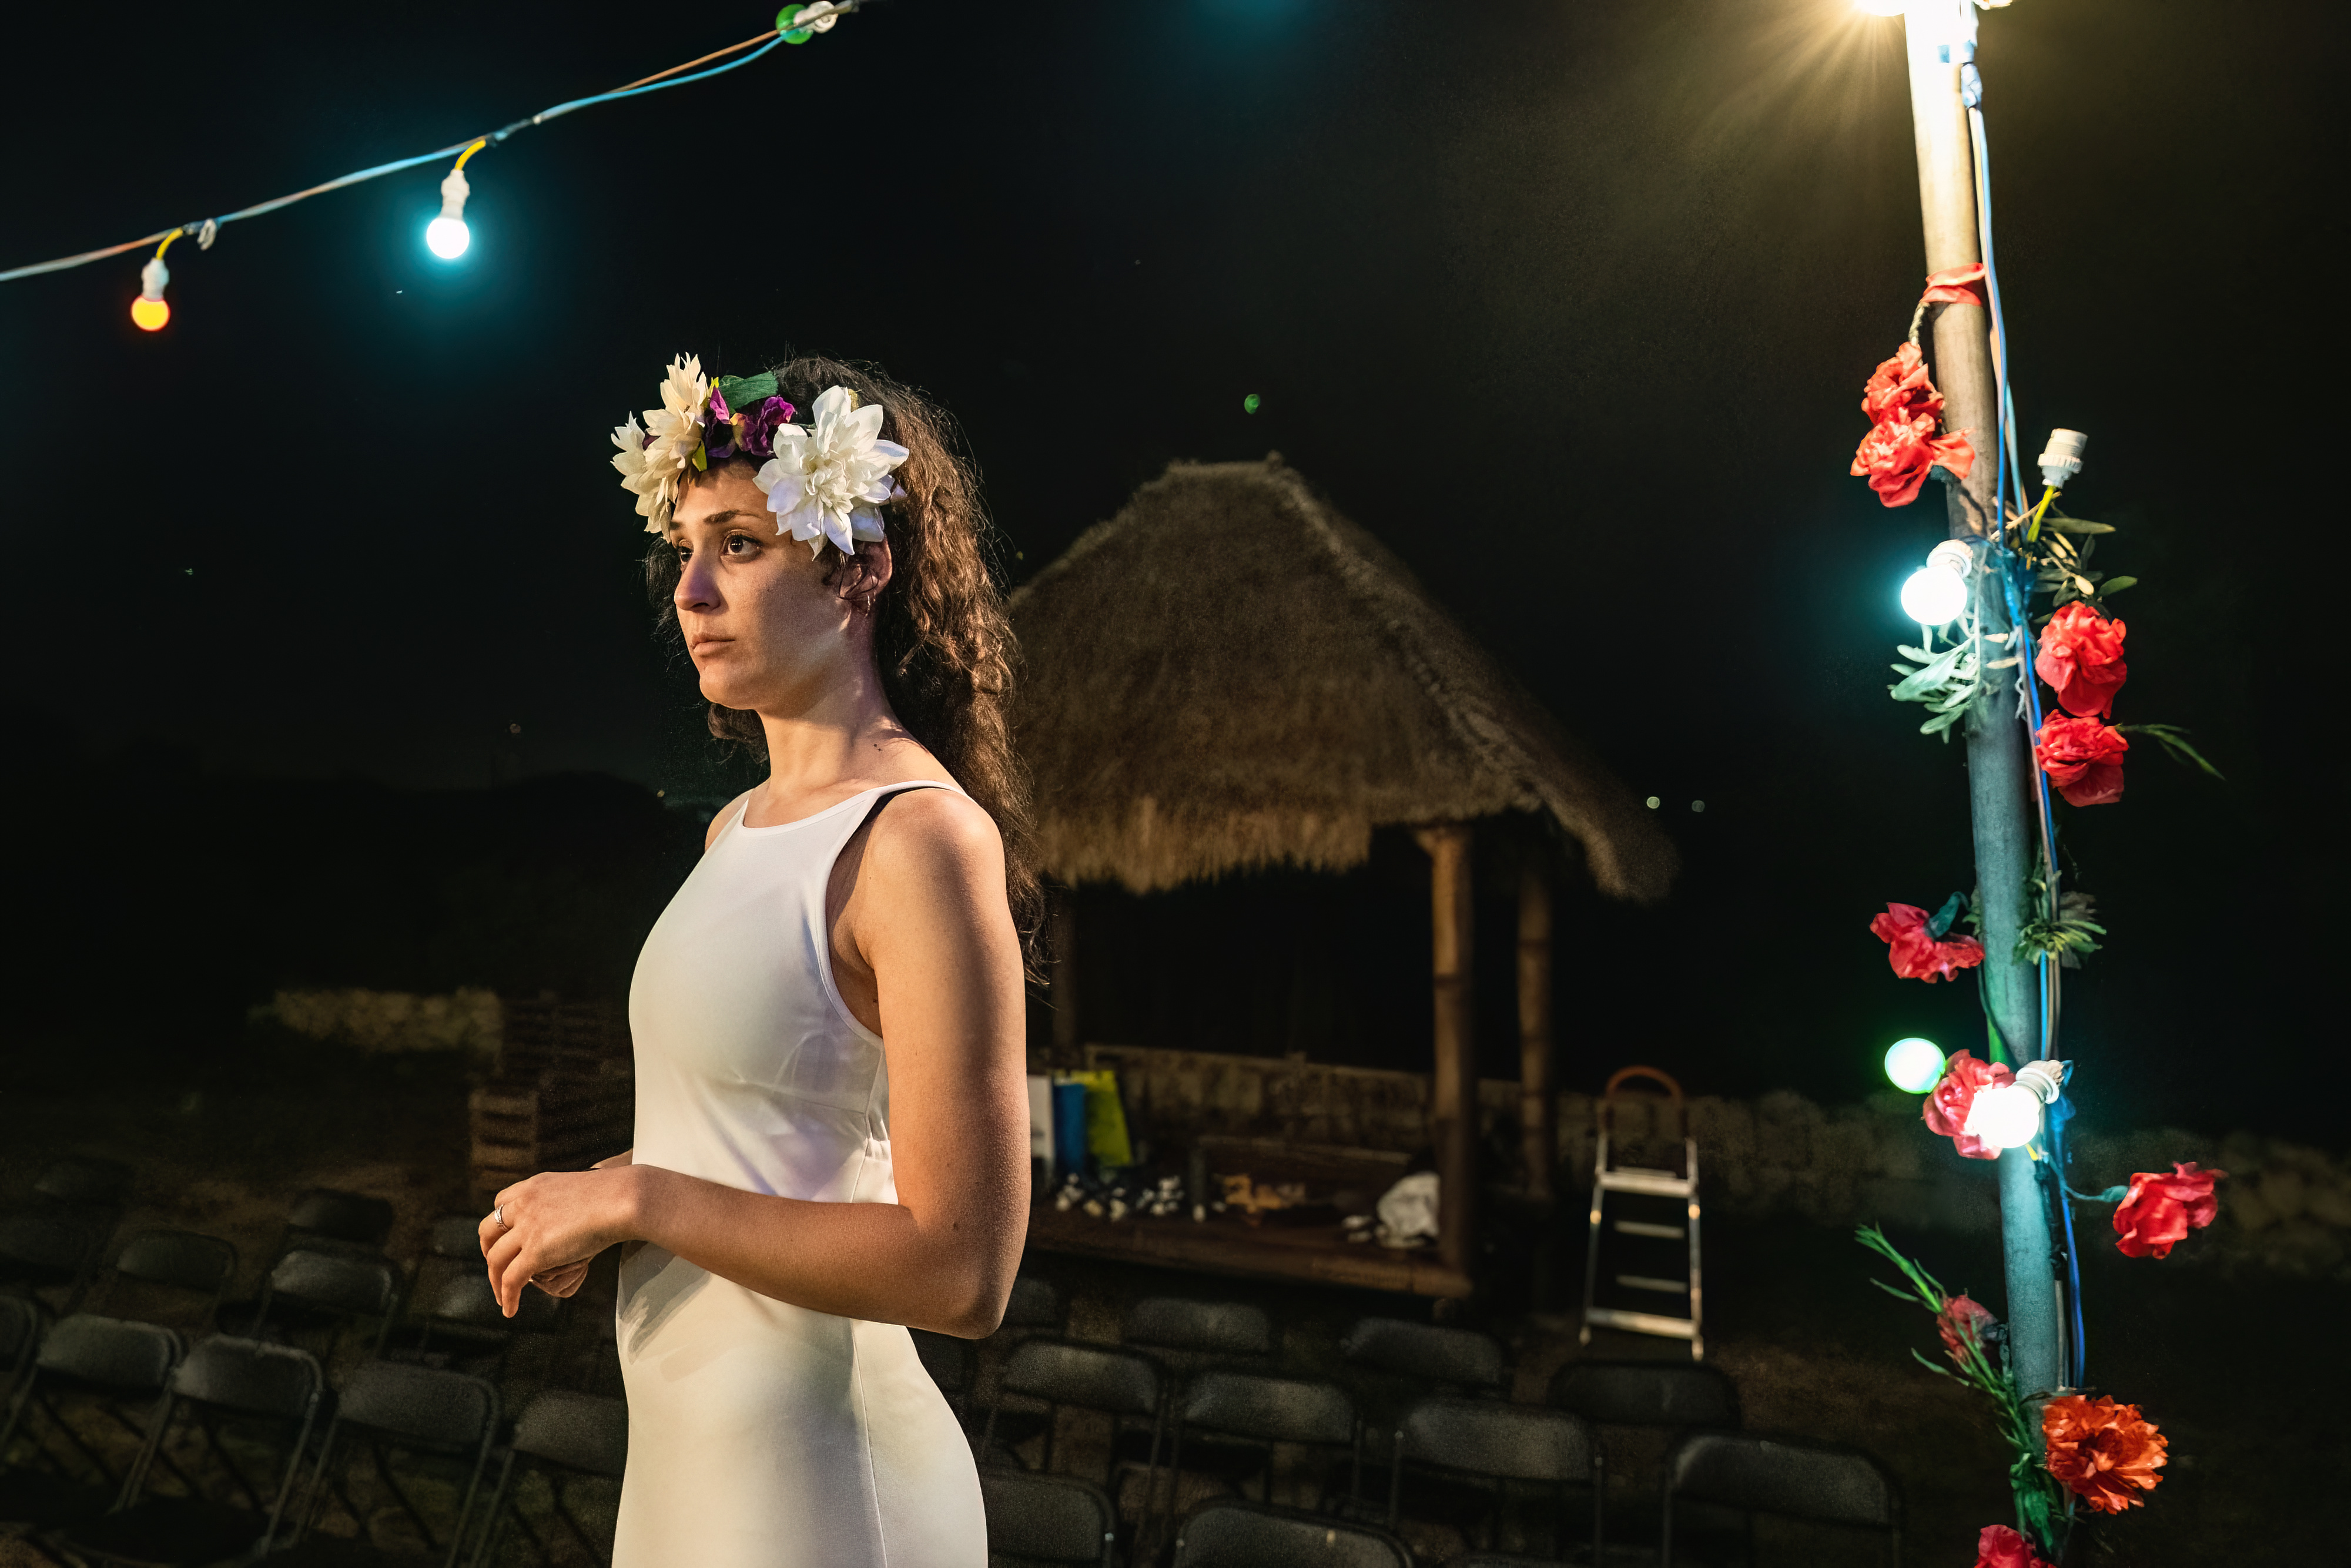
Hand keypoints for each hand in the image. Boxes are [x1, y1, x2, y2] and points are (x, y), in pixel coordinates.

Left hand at [480, 1167, 641, 1317]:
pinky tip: (511, 1309)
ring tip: (503, 1296)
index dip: (499, 1226)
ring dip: (495, 1281)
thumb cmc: (615, 1196)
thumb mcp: (578, 1193)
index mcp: (534, 1186)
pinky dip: (508, 1297)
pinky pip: (511, 1279)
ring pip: (496, 1259)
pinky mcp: (535, 1250)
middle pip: (488, 1231)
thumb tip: (571, 1221)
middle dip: (488, 1252)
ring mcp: (527, 1227)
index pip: (500, 1203)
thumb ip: (564, 1205)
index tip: (504, 1240)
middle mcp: (524, 1204)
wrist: (625, 1199)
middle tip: (497, 1268)